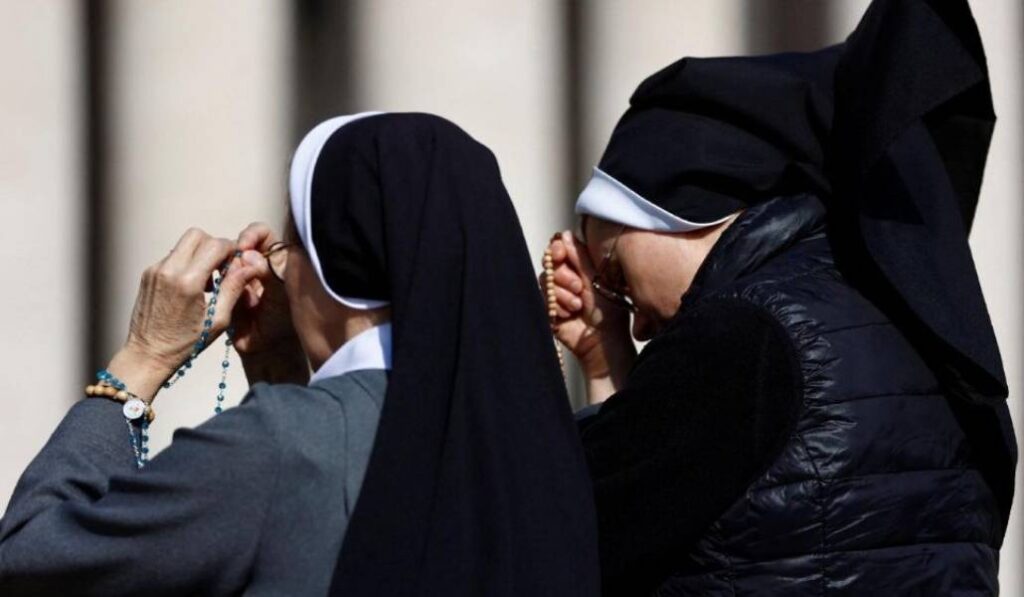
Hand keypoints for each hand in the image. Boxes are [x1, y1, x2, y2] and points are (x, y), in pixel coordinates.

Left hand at [110, 228, 259, 400]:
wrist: (148, 355)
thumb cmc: (185, 343)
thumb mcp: (218, 319)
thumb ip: (233, 288)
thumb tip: (249, 266)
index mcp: (188, 282)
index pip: (215, 245)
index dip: (230, 250)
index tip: (235, 262)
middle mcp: (168, 270)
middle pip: (197, 235)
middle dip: (213, 246)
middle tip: (221, 267)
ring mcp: (155, 270)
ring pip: (183, 244)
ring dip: (199, 254)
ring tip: (206, 281)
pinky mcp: (148, 274)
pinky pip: (172, 257)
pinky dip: (186, 263)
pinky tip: (191, 287)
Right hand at [233, 222, 307, 384]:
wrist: (266, 347)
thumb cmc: (282, 319)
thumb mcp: (281, 294)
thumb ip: (269, 272)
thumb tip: (248, 255)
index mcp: (275, 259)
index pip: (263, 234)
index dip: (252, 234)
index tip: (244, 245)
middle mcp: (256, 263)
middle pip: (240, 243)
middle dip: (234, 250)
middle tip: (233, 264)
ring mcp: (238, 276)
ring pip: (226, 259)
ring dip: (225, 266)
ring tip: (230, 281)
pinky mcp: (223, 289)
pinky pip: (216, 277)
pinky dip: (217, 279)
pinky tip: (221, 289)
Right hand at [543, 230, 634, 393]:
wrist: (604, 339)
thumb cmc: (608, 312)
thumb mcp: (596, 278)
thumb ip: (579, 256)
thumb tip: (565, 234)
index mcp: (578, 266)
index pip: (559, 248)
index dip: (557, 249)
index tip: (561, 254)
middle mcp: (565, 278)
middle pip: (550, 263)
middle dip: (563, 275)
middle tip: (578, 288)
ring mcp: (555, 293)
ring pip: (545, 280)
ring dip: (562, 293)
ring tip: (577, 305)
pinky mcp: (547, 308)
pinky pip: (542, 298)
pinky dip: (556, 306)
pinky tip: (569, 314)